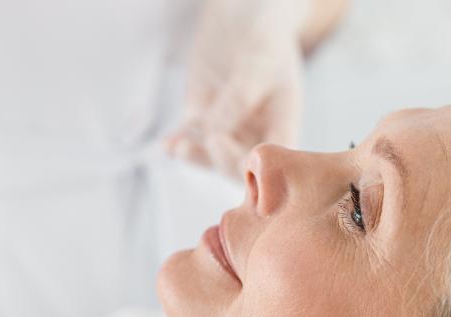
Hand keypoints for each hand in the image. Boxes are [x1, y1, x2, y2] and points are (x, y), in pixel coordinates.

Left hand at [165, 0, 308, 179]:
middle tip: (211, 141)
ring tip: (180, 148)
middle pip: (238, 165)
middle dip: (223, 160)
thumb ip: (240, 99)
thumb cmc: (262, 36)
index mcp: (281, 125)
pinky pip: (188, 136)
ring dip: (195, 155)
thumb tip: (214, 134)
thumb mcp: (258, 63)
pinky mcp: (200, 117)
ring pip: (210, 155)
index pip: (273, 163)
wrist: (242, 14)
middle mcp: (254, 134)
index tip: (243, 155)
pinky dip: (177, 142)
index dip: (258, 168)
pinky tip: (168, 144)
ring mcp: (226, 128)